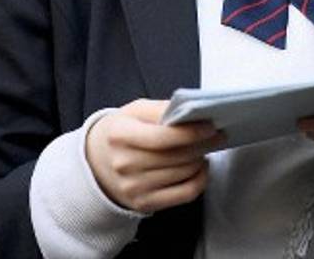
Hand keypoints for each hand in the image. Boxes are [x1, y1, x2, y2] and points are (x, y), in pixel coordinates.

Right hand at [85, 99, 223, 213]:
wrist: (97, 162)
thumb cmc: (122, 132)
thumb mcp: (134, 111)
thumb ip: (161, 109)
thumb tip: (192, 113)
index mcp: (120, 135)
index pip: (162, 137)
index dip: (191, 133)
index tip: (210, 126)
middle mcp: (124, 164)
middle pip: (177, 156)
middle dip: (203, 144)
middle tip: (216, 135)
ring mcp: (133, 187)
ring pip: (184, 173)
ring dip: (201, 159)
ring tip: (204, 148)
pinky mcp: (144, 204)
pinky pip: (184, 194)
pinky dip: (200, 180)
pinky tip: (200, 167)